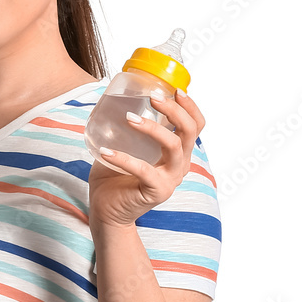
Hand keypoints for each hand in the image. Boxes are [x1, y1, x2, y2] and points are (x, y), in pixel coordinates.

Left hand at [88, 89, 204, 227]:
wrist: (106, 211)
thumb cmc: (114, 177)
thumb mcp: (125, 147)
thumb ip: (128, 128)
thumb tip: (114, 99)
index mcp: (177, 153)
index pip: (195, 126)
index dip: (190, 106)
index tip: (176, 89)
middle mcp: (179, 165)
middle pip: (190, 131)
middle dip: (175, 110)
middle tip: (153, 97)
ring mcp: (171, 179)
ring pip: (173, 146)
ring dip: (152, 128)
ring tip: (129, 118)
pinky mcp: (158, 191)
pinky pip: (144, 169)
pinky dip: (123, 158)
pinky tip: (106, 151)